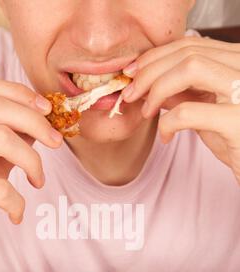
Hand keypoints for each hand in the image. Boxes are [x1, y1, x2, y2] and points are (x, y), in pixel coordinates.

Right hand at [0, 75, 62, 260]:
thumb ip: (7, 143)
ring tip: (38, 181)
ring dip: (32, 160)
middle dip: (35, 121)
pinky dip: (17, 202)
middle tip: (57, 142)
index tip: (46, 109)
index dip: (18, 92)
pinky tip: (16, 214)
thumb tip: (41, 123)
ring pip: (0, 138)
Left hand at [123, 36, 239, 182]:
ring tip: (146, 111)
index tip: (133, 73)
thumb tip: (149, 82)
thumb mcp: (207, 111)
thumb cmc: (236, 140)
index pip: (192, 44)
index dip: (156, 56)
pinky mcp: (237, 121)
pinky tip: (165, 137)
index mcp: (238, 61)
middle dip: (149, 72)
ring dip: (157, 88)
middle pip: (188, 52)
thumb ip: (183, 93)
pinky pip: (189, 111)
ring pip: (190, 68)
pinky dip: (167, 123)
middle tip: (129, 94)